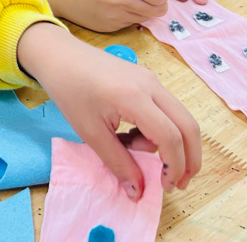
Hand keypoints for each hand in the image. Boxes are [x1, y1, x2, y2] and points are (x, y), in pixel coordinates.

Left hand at [17, 22, 200, 199]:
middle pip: (188, 126)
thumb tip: (137, 192)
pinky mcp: (147, 78)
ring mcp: (151, 79)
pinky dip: (160, 128)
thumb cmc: (69, 91)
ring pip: (179, 117)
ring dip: (171, 143)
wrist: (58, 55)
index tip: (164, 187)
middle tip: (176, 183)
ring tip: (136, 152)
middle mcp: (151, 85)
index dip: (173, 167)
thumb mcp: (90, 132)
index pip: (171, 137)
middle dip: (188, 159)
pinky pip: (166, 108)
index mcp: (135, 97)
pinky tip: (133, 135)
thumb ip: (118, 163)